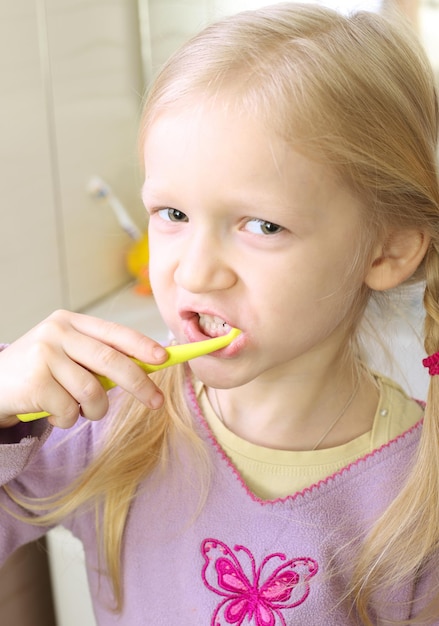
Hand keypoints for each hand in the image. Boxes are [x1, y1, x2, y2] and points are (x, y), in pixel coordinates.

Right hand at [0, 310, 167, 428]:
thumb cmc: (39, 372)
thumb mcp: (67, 354)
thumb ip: (99, 357)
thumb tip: (147, 367)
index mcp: (71, 322)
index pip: (115, 332)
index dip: (142, 346)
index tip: (164, 358)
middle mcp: (58, 333)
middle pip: (111, 361)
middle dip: (139, 384)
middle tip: (156, 402)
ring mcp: (44, 355)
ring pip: (92, 392)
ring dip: (94, 411)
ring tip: (81, 411)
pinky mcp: (35, 381)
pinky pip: (70, 410)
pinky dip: (67, 419)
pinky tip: (53, 412)